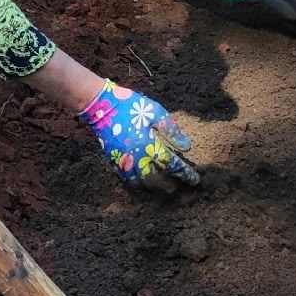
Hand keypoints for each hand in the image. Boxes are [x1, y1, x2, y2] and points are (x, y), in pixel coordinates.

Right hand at [79, 84, 199, 192]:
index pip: (171, 165)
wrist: (101, 107)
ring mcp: (124, 162)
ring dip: (155, 188)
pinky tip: (145, 183)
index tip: (194, 180)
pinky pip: (128, 181)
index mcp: (149, 145)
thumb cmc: (130, 106)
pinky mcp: (114, 162)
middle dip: (170, 186)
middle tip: (179, 186)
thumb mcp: (155, 112)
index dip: (184, 174)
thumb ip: (171, 130)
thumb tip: (186, 147)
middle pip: (156, 181)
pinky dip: (139, 185)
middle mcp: (136, 158)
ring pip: (141, 185)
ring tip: (164, 187)